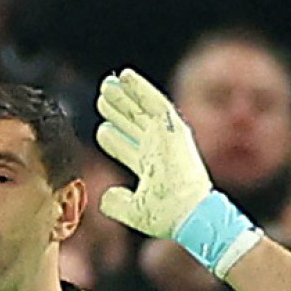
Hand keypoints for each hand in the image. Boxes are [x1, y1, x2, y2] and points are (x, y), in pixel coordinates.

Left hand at [95, 68, 210, 237]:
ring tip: (108, 85)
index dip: (113, 137)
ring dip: (125, 96)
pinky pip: (155, 102)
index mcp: (149, 166)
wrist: (189, 213)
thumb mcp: (134, 211)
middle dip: (117, 111)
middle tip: (103, 96)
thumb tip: (105, 196)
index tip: (102, 128)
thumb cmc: (167, 216)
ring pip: (140, 110)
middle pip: (132, 124)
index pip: (126, 147)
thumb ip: (116, 204)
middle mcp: (156, 149)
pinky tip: (126, 75)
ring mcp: (165, 137)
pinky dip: (141, 87)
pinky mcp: (173, 128)